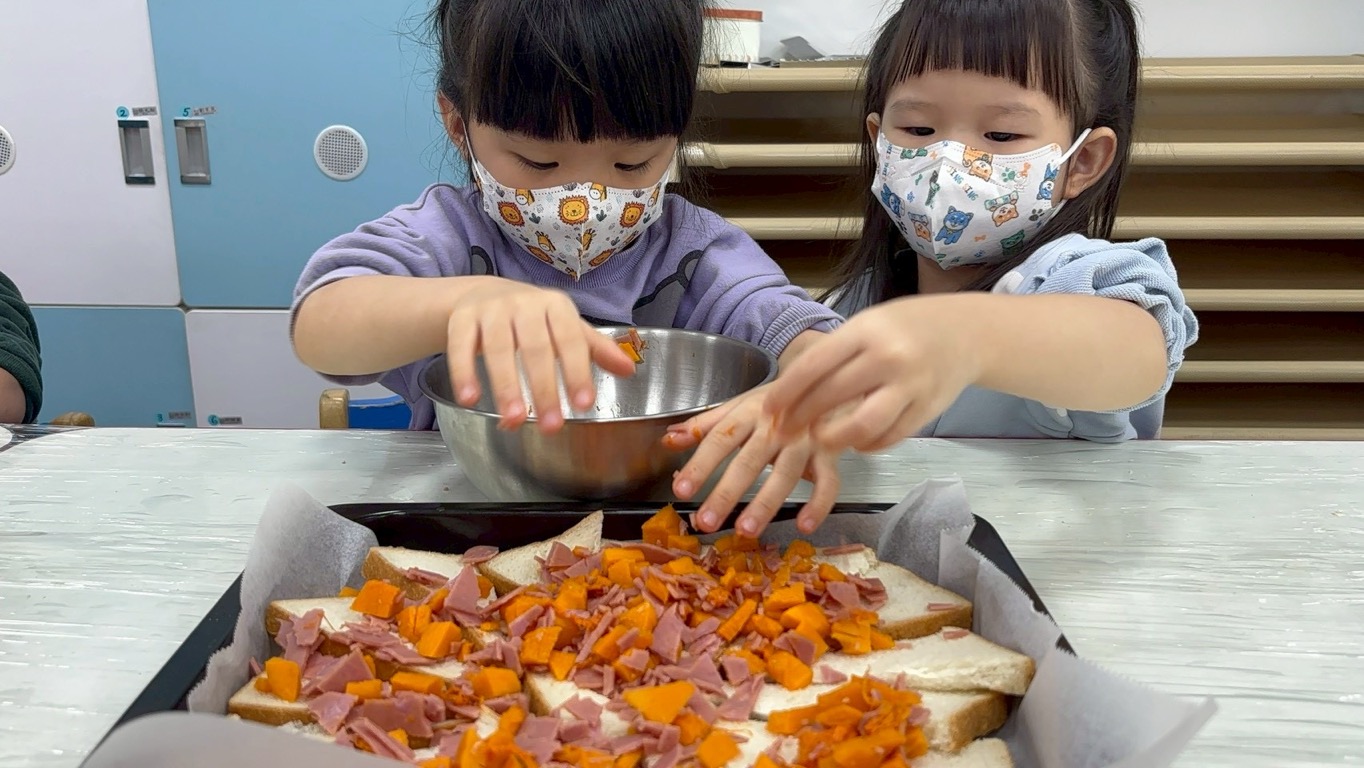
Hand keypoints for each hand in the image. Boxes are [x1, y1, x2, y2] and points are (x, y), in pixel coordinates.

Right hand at [445, 281, 635, 432]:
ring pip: (498, 349)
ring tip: (514, 420)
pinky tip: (470, 399)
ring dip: (506, 386)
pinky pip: (461, 346)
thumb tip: (629, 369)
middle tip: (551, 425)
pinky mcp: (462, 319)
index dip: (577, 372)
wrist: (482, 294)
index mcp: (556, 307)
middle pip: (535, 348)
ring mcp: (491, 310)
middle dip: (543, 388)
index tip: (584, 404)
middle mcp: (524, 304)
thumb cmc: (533, 318)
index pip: (570, 340)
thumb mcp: (566, 327)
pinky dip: (464, 372)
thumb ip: (594, 349)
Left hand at [664, 386, 841, 537]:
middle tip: (705, 521)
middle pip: (749, 460)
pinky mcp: (830, 454)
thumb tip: (668, 439)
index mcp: (750, 412)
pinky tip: (804, 526)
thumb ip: (704, 425)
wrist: (823, 383)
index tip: (680, 490)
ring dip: (765, 503)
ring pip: (786, 474)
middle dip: (726, 493)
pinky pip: (829, 482)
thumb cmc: (775, 402)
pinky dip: (819, 504)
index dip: (700, 465)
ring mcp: (806, 440)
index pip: (720, 439)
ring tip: (745, 530)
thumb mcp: (738, 407)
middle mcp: (778, 425)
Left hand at [764, 297, 981, 451]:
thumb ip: (836, 354)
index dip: (786, 392)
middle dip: (801, 418)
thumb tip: (792, 390)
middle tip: (785, 431)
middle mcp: (888, 357)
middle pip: (831, 396)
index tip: (769, 410)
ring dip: (834, 438)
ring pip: (862, 425)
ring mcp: (911, 385)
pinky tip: (855, 441)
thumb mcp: (868, 324)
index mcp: (866, 331)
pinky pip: (889, 436)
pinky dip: (867, 444)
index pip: (814, 365)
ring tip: (820, 439)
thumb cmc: (906, 327)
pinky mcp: (927, 409)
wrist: (967, 332)